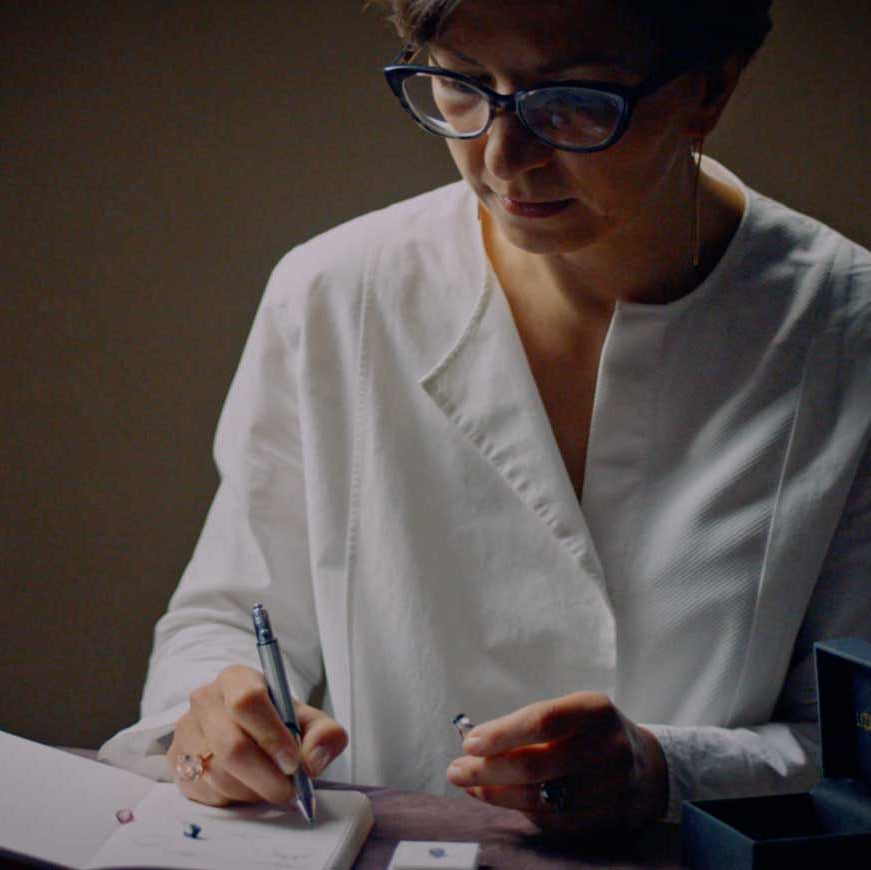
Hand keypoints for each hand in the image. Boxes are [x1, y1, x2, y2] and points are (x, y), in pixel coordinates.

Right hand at [168, 665, 347, 806]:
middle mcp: (205, 700)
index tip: (294, 762)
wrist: (243, 730)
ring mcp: (186, 731)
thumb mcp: (307, 721)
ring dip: (253, 791)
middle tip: (290, 791)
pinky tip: (247, 788)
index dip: (272, 736)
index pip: (247, 701)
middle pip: (232, 746)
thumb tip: (313, 757)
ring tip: (271, 787)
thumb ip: (324, 734)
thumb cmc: (277, 723)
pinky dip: (234, 799)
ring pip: (220, 775)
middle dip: (267, 777)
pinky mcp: (176, 762)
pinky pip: (206, 793)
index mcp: (236, 679)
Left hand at [446, 692, 666, 837]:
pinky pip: (552, 821)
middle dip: (489, 770)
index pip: (543, 721)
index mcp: (595, 710)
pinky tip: (497, 798)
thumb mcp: (571, 711)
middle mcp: (607, 748)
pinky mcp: (605, 818)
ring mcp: (609, 787)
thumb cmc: (589, 731)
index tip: (469, 743)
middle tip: (456, 770)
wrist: (645, 766)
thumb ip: (527, 724)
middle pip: (538, 765)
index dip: (503, 734)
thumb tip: (472, 742)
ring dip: (497, 794)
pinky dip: (519, 810)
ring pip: (542, 799)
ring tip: (469, 784)